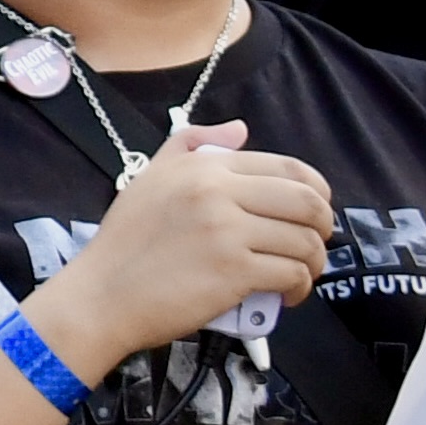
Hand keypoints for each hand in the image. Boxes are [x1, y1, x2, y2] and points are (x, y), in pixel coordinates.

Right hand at [38, 118, 329, 370]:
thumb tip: (240, 129)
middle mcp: (218, 192)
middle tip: (313, 244)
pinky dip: (300, 287)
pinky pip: (292, 274)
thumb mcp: (149, 177)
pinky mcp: (234, 272)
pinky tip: (287, 295)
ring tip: (300, 273)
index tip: (311, 214)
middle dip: (324, 226)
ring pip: (305, 242)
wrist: (101, 295)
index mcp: (204, 167)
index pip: (289, 168)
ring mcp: (227, 232)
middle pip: (307, 202)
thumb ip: (191, 143)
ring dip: (314, 262)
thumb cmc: (125, 241)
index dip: (317, 192)